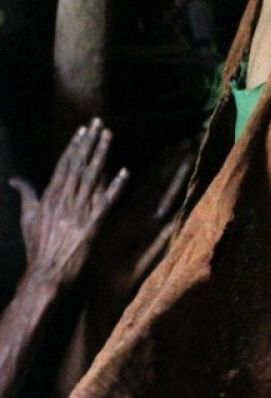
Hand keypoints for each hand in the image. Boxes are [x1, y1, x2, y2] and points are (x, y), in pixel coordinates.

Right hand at [9, 118, 128, 285]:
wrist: (46, 272)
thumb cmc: (37, 246)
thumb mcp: (27, 218)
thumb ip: (26, 195)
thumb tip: (15, 179)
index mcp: (49, 197)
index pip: (63, 164)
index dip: (74, 145)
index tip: (83, 129)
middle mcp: (64, 200)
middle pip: (79, 165)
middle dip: (89, 142)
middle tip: (99, 123)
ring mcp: (79, 212)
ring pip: (93, 178)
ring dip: (102, 156)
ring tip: (110, 137)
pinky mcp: (93, 226)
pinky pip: (107, 202)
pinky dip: (116, 186)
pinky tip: (125, 171)